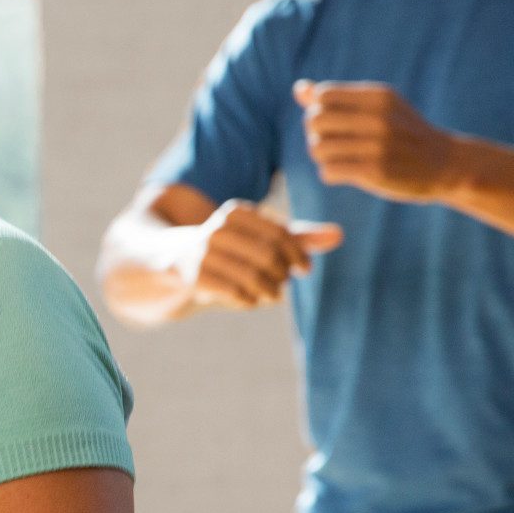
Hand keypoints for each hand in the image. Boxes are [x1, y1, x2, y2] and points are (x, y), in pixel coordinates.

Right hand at [177, 199, 342, 310]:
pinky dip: (249, 300)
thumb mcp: (261, 238)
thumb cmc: (229, 248)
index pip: (280, 234)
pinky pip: (235, 293)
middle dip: (282, 275)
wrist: (174, 259)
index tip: (305, 269)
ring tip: (271, 295)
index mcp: (237, 212)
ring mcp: (203, 252)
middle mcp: (218, 228)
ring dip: (269, 291)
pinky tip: (249, 299)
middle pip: (268, 256)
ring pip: (253, 277)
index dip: (299, 254)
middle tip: (283, 285)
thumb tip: (340, 236)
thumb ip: (298, 237)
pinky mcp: (194, 276)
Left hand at [295, 80, 470, 201]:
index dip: (319, 109)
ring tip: (337, 159)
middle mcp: (379, 117)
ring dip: (322, 157)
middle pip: (314, 120)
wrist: (445, 164)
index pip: (323, 95)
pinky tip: (342, 173)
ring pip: (318, 147)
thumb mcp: (379, 107)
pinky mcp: (376, 172)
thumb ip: (338, 99)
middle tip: (330, 143)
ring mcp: (379, 145)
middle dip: (316, 133)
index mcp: (379, 96)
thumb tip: (298, 89)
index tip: (333, 122)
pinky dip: (330, 174)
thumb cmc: (403, 132)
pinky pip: (329, 171)